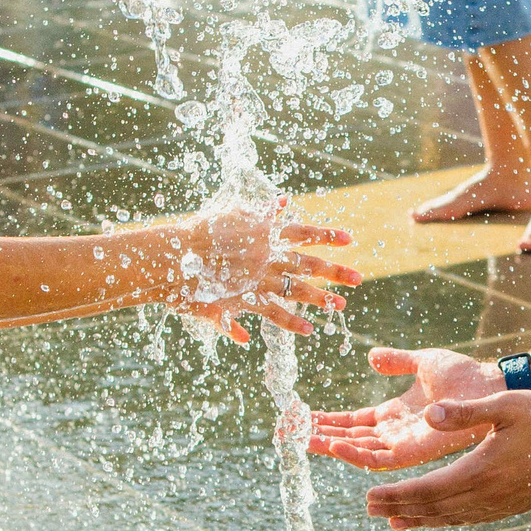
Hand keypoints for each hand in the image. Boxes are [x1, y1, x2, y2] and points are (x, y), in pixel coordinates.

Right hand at [174, 200, 359, 341]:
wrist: (173, 254)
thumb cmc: (197, 232)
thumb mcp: (231, 213)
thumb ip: (261, 212)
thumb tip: (284, 202)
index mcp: (264, 233)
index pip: (303, 232)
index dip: (327, 236)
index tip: (349, 239)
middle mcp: (266, 256)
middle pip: (308, 264)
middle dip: (334, 271)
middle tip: (358, 278)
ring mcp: (258, 279)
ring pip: (297, 291)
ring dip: (320, 298)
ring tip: (339, 306)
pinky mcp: (245, 299)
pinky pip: (273, 314)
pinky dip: (291, 323)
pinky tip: (309, 329)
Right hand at [309, 346, 500, 468]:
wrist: (489, 386)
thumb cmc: (464, 375)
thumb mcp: (421, 361)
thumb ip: (395, 360)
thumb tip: (370, 354)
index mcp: (394, 413)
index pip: (353, 421)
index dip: (327, 419)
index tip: (300, 415)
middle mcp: (395, 433)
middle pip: (348, 438)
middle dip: (317, 435)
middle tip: (285, 432)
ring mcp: (403, 444)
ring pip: (357, 451)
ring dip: (329, 446)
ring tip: (301, 439)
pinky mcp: (413, 452)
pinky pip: (378, 459)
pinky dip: (354, 453)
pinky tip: (332, 444)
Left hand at [362, 390, 530, 528]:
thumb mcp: (505, 406)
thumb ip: (465, 412)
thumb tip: (428, 413)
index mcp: (479, 472)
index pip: (426, 490)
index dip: (395, 495)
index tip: (369, 497)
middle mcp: (486, 496)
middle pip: (432, 508)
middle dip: (399, 508)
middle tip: (370, 509)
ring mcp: (499, 506)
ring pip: (450, 518)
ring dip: (420, 518)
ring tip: (394, 520)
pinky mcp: (509, 507)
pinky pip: (469, 519)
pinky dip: (445, 520)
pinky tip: (436, 518)